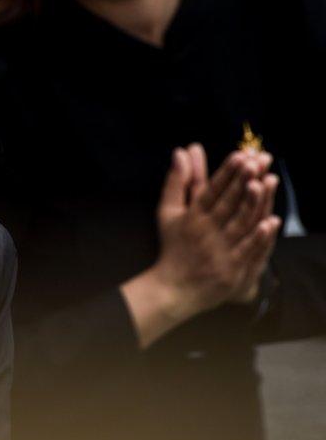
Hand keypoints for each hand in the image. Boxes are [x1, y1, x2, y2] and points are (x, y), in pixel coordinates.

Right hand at [154, 145, 279, 312]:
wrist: (173, 288)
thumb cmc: (173, 246)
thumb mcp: (168, 212)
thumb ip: (176, 181)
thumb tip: (180, 152)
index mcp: (191, 217)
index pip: (210, 191)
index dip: (226, 173)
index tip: (240, 155)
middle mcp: (205, 232)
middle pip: (228, 203)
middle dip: (243, 181)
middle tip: (258, 160)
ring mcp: (219, 251)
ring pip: (240, 224)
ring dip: (255, 203)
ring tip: (268, 181)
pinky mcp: (231, 269)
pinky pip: (247, 251)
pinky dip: (259, 237)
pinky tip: (271, 221)